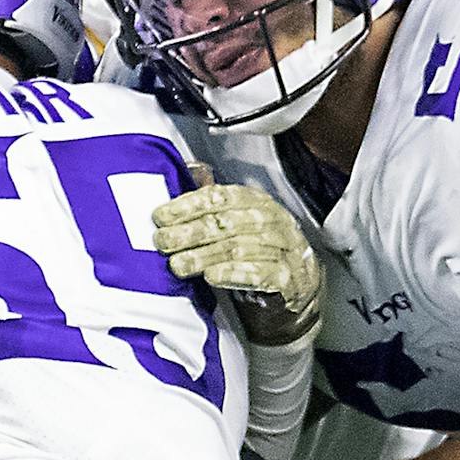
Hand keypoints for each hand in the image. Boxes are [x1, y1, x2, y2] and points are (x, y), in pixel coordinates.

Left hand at [154, 178, 321, 345]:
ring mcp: (283, 248)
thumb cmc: (261, 254)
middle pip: (226, 223)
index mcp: (257, 202)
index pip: (221, 197)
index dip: (188, 205)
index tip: (161, 216)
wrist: (299, 289)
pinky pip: (260, 273)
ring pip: (239, 248)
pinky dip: (234, 274)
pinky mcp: (287, 278)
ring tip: (178, 264)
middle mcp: (272, 221)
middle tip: (163, 242)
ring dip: (204, 256)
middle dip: (190, 232)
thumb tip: (190, 170)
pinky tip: (212, 277)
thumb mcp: (239, 223)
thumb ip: (215, 202)